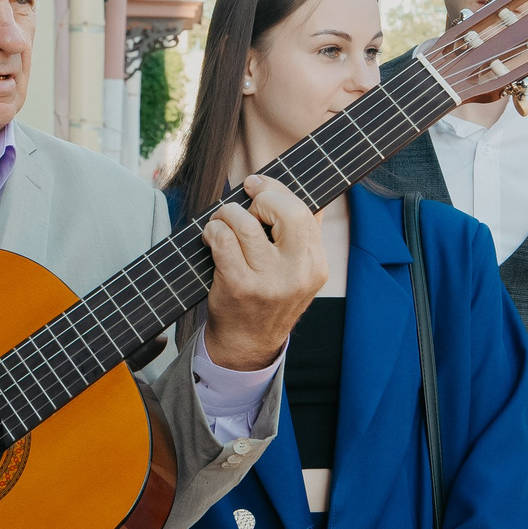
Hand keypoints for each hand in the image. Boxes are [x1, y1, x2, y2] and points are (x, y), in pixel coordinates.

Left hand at [201, 175, 326, 370]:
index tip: (257, 185)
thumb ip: (303, 236)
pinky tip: (212, 237)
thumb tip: (301, 191)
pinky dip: (213, 231)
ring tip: (221, 223)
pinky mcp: (240, 286)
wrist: (248, 343)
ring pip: (246, 223)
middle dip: (260, 198)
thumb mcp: (298, 272)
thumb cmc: (268, 299)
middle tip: (245, 207)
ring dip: (227, 214)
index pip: (305, 211)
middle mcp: (297, 272)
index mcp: (316, 264)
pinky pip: (223, 240)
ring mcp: (269, 281)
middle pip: (287, 211)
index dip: (277, 190)